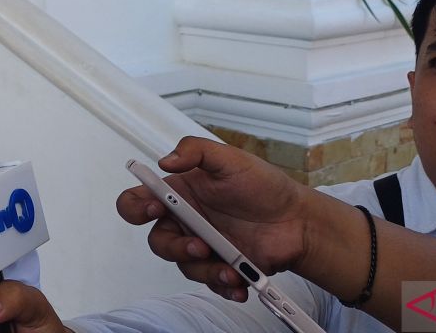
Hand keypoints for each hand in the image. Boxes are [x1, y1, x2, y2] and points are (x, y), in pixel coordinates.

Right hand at [116, 136, 314, 300]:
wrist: (298, 220)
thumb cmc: (263, 185)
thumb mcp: (230, 158)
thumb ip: (195, 150)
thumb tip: (165, 160)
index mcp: (180, 194)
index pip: (138, 201)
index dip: (136, 207)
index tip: (155, 207)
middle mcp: (186, 222)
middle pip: (158, 240)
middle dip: (174, 246)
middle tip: (200, 245)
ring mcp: (203, 247)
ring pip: (184, 265)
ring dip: (203, 269)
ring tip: (230, 269)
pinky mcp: (221, 268)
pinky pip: (210, 283)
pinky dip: (222, 286)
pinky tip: (240, 284)